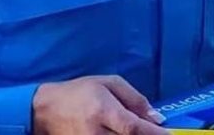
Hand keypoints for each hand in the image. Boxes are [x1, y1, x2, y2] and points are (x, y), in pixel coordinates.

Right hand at [32, 75, 168, 134]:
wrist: (45, 110)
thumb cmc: (79, 92)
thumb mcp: (109, 84)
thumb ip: (135, 99)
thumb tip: (156, 118)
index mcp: (103, 113)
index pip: (134, 128)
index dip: (154, 134)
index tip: (168, 134)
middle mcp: (96, 133)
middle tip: (153, 130)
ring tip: (135, 129)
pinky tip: (121, 132)